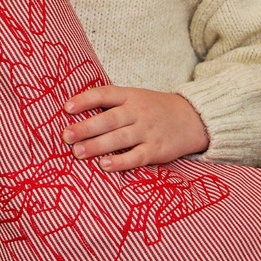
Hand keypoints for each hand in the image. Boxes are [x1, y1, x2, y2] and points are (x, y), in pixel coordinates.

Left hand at [62, 86, 208, 171]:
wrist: (193, 118)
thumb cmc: (156, 109)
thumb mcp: (136, 98)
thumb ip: (112, 104)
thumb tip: (77, 113)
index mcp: (130, 96)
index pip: (105, 94)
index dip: (85, 100)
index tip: (66, 108)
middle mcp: (138, 112)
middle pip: (109, 119)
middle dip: (86, 127)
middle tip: (66, 136)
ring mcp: (148, 131)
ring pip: (119, 138)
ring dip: (97, 146)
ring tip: (78, 152)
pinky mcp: (157, 149)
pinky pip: (136, 156)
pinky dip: (120, 161)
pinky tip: (105, 165)